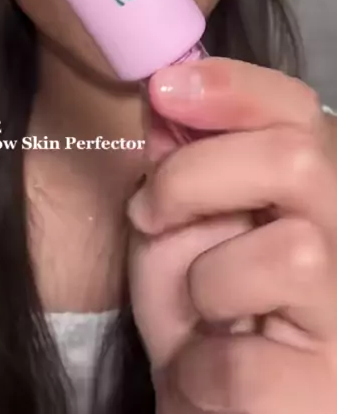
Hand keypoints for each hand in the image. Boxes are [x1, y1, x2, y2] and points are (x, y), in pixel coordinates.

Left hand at [127, 57, 336, 412]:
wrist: (205, 405)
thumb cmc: (196, 308)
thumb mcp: (172, 227)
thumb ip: (178, 166)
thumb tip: (168, 97)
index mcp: (315, 189)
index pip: (300, 110)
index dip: (237, 88)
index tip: (166, 87)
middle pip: (301, 160)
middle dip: (198, 174)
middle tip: (149, 209)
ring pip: (292, 255)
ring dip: (208, 281)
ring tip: (202, 310)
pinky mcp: (330, 392)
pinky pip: (247, 363)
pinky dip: (199, 368)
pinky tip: (204, 375)